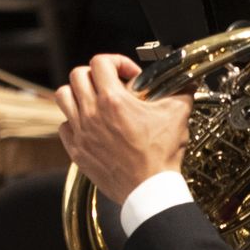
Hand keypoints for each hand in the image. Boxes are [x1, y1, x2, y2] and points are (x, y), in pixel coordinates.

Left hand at [55, 55, 193, 205]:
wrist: (147, 188)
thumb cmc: (160, 155)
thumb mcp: (177, 115)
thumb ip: (181, 91)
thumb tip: (186, 81)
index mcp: (112, 101)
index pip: (100, 62)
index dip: (116, 61)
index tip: (129, 75)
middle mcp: (90, 113)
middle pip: (77, 76)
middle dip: (96, 75)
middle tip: (112, 84)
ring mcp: (79, 132)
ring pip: (63, 97)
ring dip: (78, 93)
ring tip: (96, 100)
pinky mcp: (75, 149)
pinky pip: (64, 125)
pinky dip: (73, 120)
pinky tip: (90, 124)